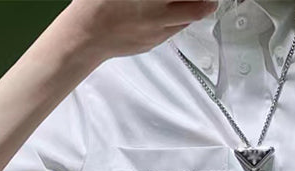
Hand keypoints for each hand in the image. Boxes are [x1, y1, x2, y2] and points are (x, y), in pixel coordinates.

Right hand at [66, 0, 218, 59]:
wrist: (86, 35)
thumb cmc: (98, 3)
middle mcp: (159, 14)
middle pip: (199, 6)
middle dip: (207, 0)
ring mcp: (158, 31)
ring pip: (188, 19)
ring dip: (195, 8)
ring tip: (195, 2)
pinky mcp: (152, 43)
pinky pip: (173, 30)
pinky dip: (178, 19)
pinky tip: (170, 12)